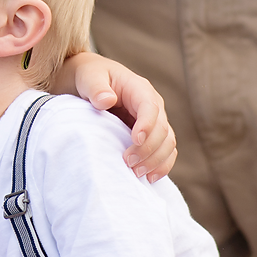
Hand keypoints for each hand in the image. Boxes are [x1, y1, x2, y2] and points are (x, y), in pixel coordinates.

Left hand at [60, 52, 178, 179]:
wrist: (89, 84)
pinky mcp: (150, 137)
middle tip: (128, 163)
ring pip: (168, 144)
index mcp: (139, 89)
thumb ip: (96, 87)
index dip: (147, 125)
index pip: (150, 107)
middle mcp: (152, 106)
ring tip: (136, 174)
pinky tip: (148, 178)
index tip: (135, 140)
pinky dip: (160, 166)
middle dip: (149, 149)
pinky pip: (164, 153)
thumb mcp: (88, 77)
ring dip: (156, 161)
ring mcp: (154, 123)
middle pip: (162, 130)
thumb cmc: (90, 78)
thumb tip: (105, 101)